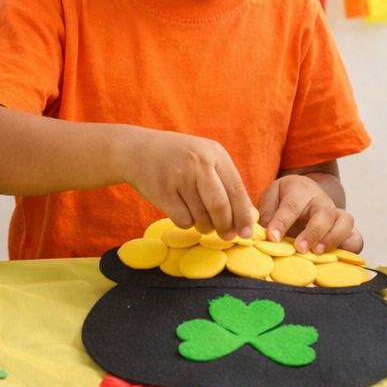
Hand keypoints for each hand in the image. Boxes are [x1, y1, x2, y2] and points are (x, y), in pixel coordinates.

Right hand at [124, 130, 254, 239]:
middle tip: (227, 235)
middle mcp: (198, 163)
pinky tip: (183, 212)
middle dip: (226, 226)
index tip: (247, 233)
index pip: (237, 190)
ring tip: (202, 221)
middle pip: (220, 206)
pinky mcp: (162, 192)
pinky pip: (183, 220)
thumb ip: (227, 184)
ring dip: (205, 227)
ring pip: (201, 216)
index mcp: (215, 153)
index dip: (243, 215)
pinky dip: (187, 223)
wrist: (137, 150)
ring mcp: (178, 176)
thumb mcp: (205, 160)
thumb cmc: (178, 159)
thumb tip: (250, 216)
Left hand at [257, 175, 359, 252]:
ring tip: (318, 252)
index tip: (273, 237)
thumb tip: (265, 234)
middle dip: (313, 232)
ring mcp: (335, 213)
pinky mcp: (344, 228)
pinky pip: (355, 237)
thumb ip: (267, 215)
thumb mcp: (270, 199)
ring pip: (345, 222)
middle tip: (300, 248)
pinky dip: (350, 248)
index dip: (282, 221)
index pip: (292, 205)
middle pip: (324, 213)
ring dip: (333, 239)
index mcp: (300, 190)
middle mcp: (321, 200)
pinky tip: (337, 258)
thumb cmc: (284, 197)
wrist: (303, 191)